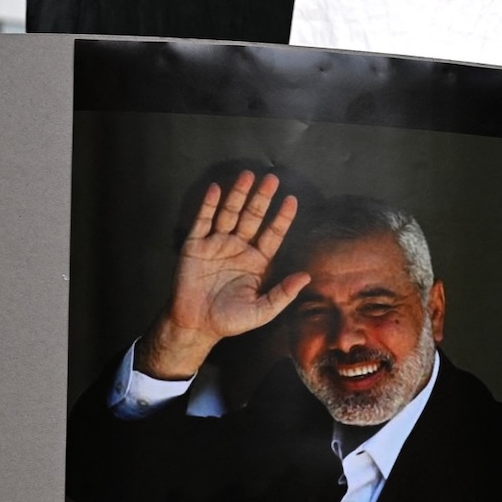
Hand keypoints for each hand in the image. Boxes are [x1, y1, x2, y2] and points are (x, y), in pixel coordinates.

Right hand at [137, 170, 311, 378]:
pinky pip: (203, 221)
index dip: (282, 217)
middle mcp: (238, 248)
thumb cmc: (230, 320)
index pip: (272, 234)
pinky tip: (217, 190)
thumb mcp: (262, 311)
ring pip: (230, 214)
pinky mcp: (195, 245)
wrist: (196, 325)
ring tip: (247, 175)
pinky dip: (209, 205)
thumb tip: (306, 277)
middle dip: (262, 198)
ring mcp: (216, 244)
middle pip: (252, 217)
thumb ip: (283, 294)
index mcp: (257, 262)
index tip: (291, 199)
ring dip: (238, 194)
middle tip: (271, 179)